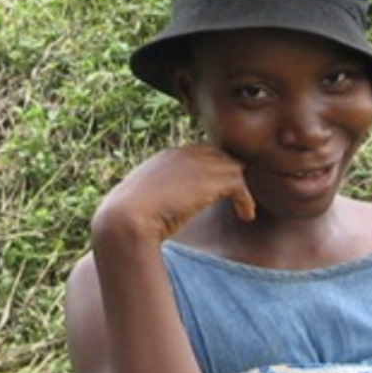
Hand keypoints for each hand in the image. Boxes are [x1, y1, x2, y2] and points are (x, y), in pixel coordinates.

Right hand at [92, 144, 255, 250]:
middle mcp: (183, 155)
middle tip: (237, 194)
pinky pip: (239, 184)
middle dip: (230, 173)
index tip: (219, 187)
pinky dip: (245, 200)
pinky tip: (246, 215)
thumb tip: (154, 211)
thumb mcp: (141, 200)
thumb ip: (155, 196)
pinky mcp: (209, 181)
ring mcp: (197, 166)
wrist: (125, 219)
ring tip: (244, 208)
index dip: (212, 168)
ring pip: (233, 169)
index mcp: (165, 157)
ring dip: (241, 189)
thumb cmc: (126, 219)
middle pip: (219, 156)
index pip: (199, 153)